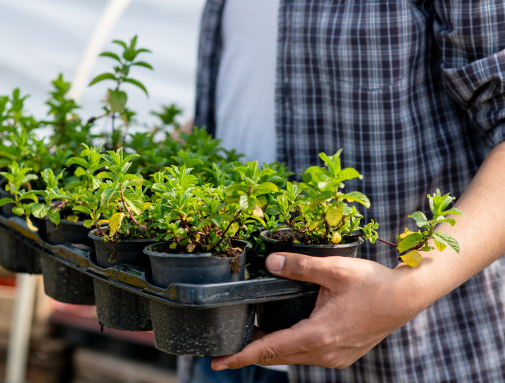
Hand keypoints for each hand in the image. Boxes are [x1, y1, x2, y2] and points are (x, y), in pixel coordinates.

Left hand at [212, 253, 426, 369]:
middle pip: (277, 357)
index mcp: (319, 335)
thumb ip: (300, 266)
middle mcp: (325, 353)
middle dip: (249, 354)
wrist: (406, 298)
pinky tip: (280, 336)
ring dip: (270, 351)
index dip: (241, 356)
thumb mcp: (334, 269)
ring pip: (292, 357)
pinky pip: (307, 356)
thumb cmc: (373, 283)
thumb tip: (269, 262)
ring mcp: (334, 358)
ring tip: (247, 340)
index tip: (218, 362)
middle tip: (224, 349)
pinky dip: (289, 348)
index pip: (270, 349)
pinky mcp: (341, 355)